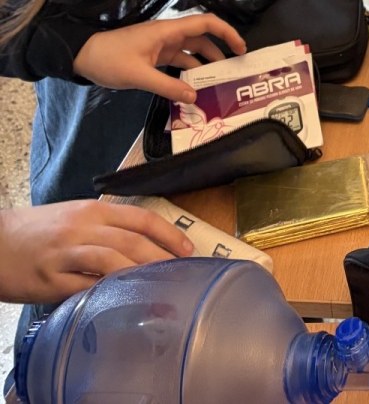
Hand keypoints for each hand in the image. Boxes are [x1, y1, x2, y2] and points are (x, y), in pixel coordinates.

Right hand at [0, 200, 193, 303]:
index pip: (141, 218)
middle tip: (182, 276)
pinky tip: (123, 301)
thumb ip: (105, 228)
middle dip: (162, 259)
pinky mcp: (52, 280)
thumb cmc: (37, 231)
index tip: (187, 249)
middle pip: (133, 242)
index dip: (168, 234)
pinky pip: (86, 287)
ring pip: (114, 262)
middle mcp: (84, 227)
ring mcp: (68, 253)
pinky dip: (107, 293)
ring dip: (141, 277)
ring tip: (161, 290)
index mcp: (93, 210)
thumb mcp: (75, 217)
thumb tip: (141, 247)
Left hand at [73, 16, 246, 102]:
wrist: (83, 56)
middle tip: (233, 70)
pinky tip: (193, 87)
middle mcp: (169, 35)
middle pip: (202, 38)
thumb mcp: (138, 76)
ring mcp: (161, 45)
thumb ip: (167, 87)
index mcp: (168, 31)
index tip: (241, 49)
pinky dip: (188, 72)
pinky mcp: (154, 56)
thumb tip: (194, 98)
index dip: (226, 32)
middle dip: (220, 51)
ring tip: (216, 82)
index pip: (205, 23)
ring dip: (204, 63)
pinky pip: (178, 61)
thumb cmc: (110, 59)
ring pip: (191, 51)